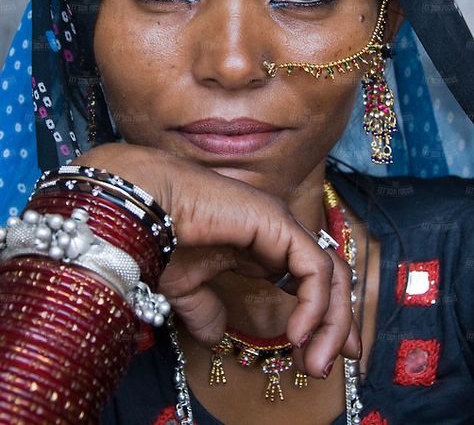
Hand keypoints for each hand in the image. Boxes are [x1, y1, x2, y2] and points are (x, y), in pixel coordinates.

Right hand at [78, 143, 359, 376]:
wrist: (143, 209)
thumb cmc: (160, 237)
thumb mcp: (186, 288)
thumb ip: (205, 310)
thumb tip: (214, 337)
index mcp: (262, 246)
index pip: (311, 280)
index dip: (323, 317)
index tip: (319, 357)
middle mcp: (278, 234)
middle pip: (331, 278)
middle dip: (339, 323)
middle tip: (329, 365)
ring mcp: (281, 226)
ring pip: (332, 274)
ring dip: (332, 322)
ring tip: (315, 362)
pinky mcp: (279, 223)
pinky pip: (314, 269)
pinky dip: (314, 305)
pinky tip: (296, 334)